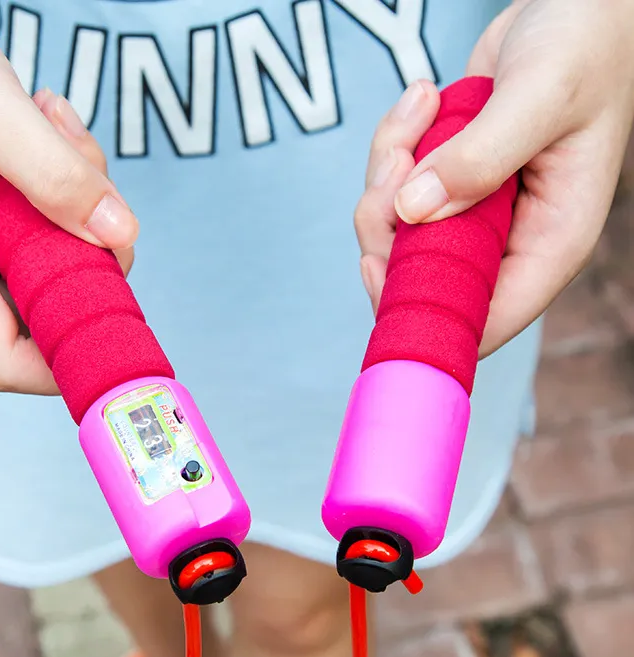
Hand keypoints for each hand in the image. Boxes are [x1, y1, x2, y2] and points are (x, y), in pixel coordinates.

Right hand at [0, 0, 137, 393]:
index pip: (3, 359)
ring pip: (59, 261)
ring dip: (81, 202)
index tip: (122, 336)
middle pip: (49, 305)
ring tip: (56, 128)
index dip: (66, 366)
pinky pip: (51, 229)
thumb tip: (118, 236)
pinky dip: (68, 188)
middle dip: (90, 247)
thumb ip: (56, 174)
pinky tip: (49, 131)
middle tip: (82, 165)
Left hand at [356, 0, 633, 355]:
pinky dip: (393, 145)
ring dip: (387, 172)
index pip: (483, 321)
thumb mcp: (542, 95)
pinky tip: (425, 98)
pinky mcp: (446, 184)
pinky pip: (393, 187)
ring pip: (396, 231)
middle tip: (397, 161)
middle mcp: (508, 240)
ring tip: (422, 107)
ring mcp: (473, 214)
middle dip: (388, 225)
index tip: (377, 265)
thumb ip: (480, 158)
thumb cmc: (582, 44)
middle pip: (421, 282)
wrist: (574, 3)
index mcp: (549, 244)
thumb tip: (412, 213)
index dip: (422, 312)